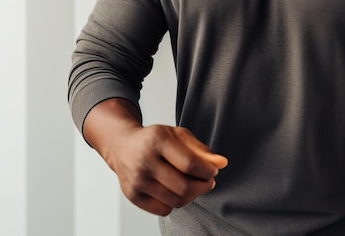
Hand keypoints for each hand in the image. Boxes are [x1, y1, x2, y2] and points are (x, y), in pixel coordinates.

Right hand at [83, 99, 227, 215]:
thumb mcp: (178, 135)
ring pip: (175, 200)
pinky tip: (176, 191)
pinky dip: (175, 203)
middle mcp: (144, 161)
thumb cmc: (154, 139)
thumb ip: (200, 149)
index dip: (207, 171)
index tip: (214, 171)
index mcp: (157, 140)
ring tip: (194, 185)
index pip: (190, 163)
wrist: (122, 146)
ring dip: (192, 195)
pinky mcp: (133, 196)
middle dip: (203, 186)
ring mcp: (137, 180)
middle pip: (183, 186)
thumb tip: (222, 163)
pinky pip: (164, 209)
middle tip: (208, 181)